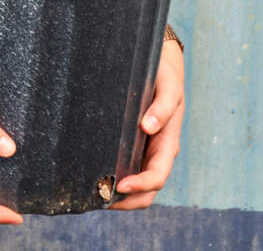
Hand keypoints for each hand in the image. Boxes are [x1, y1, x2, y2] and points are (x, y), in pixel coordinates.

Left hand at [110, 39, 184, 208]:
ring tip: (93, 192)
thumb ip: (163, 106)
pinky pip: (125, 166)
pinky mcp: (132, 142)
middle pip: (146, 190)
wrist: (162, 62)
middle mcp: (156, 151)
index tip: (119, 184)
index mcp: (167, 143)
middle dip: (126, 200)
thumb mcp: (169, 87)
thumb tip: (148, 126)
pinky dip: (113, 177)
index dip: (140, 185)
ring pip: (135, 183)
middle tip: (100, 199)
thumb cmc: (165, 74)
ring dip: (119, 195)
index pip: (156, 176)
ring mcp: (145, 149)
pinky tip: (94, 174)